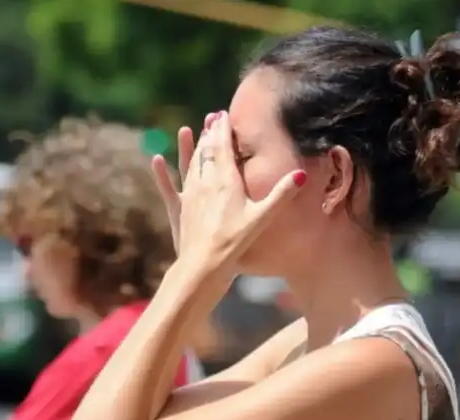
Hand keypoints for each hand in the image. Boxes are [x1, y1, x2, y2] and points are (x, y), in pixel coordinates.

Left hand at [151, 111, 305, 270]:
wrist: (204, 264)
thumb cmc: (235, 241)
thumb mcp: (262, 217)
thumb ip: (281, 194)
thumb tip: (301, 174)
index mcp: (225, 179)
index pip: (223, 146)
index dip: (223, 129)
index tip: (224, 114)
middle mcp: (205, 181)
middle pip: (207, 151)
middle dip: (210, 133)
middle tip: (212, 118)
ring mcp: (190, 194)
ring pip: (191, 164)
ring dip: (194, 146)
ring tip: (195, 133)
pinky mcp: (180, 209)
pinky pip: (171, 185)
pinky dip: (165, 171)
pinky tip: (157, 160)